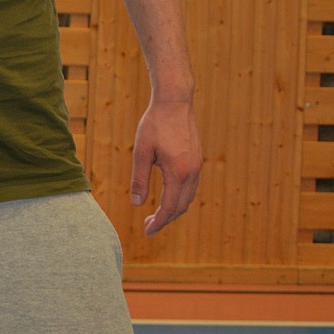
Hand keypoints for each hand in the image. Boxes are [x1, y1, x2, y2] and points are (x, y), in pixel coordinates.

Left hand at [129, 97, 200, 235]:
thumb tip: (136, 204)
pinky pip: (191, 186)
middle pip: (181, 206)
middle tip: (148, 227)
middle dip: (166, 219)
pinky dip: (180, 197)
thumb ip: (139, 179)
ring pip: (188, 197)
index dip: (159, 222)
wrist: (175, 102)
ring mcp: (198, 166)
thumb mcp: (141, 152)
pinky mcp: (198, 160)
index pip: (170, 207)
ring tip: (156, 216)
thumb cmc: (155, 124)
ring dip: (174, 209)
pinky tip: (167, 197)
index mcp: (178, 173)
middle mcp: (192, 172)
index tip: (147, 232)